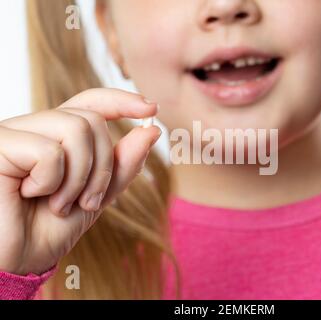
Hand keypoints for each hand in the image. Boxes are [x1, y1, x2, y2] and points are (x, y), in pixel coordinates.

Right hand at [0, 88, 160, 275]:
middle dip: (102, 167)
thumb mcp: (97, 196)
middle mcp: (34, 128)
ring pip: (75, 129)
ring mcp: (14, 133)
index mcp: (55, 136)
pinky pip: (49, 151)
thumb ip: (122, 165)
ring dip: (80, 177)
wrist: (13, 262)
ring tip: (60, 204)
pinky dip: (51, 182)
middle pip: (91, 120)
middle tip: (87, 202)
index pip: (90, 104)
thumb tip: (151, 131)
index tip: (151, 109)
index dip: (121, 101)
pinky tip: (28, 195)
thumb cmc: (47, 230)